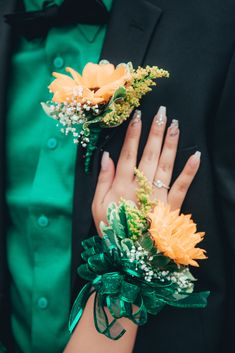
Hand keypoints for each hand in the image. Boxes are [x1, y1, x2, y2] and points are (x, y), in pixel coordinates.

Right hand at [92, 106, 200, 234]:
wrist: (129, 256)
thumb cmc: (112, 229)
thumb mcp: (97, 206)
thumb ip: (102, 180)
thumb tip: (106, 156)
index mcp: (122, 186)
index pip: (128, 154)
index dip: (133, 134)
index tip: (138, 116)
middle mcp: (141, 187)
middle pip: (149, 155)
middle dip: (155, 132)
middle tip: (162, 113)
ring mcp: (158, 196)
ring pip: (166, 165)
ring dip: (171, 144)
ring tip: (175, 125)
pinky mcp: (171, 207)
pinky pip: (182, 187)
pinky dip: (190, 171)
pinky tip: (196, 155)